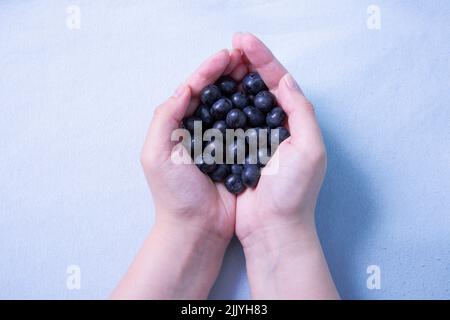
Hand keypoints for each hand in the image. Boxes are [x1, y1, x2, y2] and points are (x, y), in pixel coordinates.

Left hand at [113, 49, 244, 298]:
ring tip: (255, 71)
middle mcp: (198, 130)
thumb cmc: (174, 194)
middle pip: (214, 94)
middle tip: (245, 57)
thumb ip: (166, 118)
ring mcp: (218, 142)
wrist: (197, 228)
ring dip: (242, 88)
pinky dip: (253, 113)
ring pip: (231, 107)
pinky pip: (245, 128)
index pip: (193, 90)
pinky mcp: (236, 155)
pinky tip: (263, 101)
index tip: (226, 56)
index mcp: (177, 126)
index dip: (208, 70)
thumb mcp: (157, 154)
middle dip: (227, 74)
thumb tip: (185, 88)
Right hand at [232, 33, 337, 298]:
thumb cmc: (293, 194)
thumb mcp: (309, 149)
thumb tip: (284, 80)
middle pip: (259, 87)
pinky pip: (227, 123)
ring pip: (242, 102)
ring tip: (219, 63)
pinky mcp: (238, 153)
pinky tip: (210, 95)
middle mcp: (276, 128)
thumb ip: (300, 112)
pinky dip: (220, 107)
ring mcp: (256, 139)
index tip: (243, 40)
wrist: (273, 229)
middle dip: (245, 64)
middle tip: (229, 46)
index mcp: (295, 122)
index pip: (278, 81)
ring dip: (231, 81)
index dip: (261, 58)